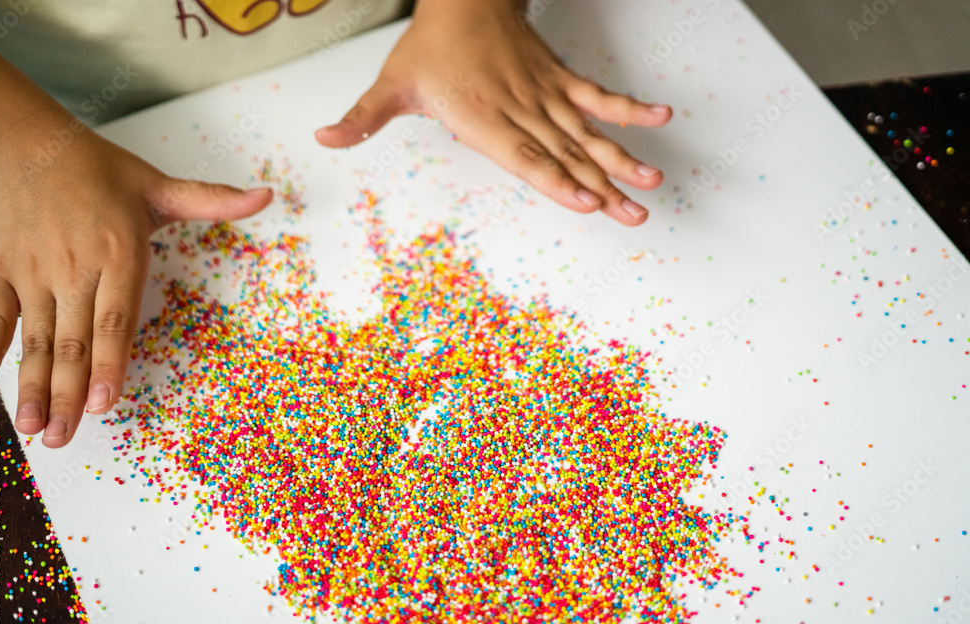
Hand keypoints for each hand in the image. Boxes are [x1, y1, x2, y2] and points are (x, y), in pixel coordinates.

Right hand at [0, 127, 271, 446]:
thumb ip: (212, 201)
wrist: (28, 144)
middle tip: (64, 438)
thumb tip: (266, 196)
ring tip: (34, 428)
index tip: (106, 404)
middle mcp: (74, 268)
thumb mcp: (160, 187)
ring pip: (33, 338)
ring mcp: (33, 272)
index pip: (114, 320)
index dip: (110, 364)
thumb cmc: (101, 172)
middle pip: (72, 341)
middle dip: (68, 394)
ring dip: (31, 385)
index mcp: (118, 254)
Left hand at [315, 0, 670, 225]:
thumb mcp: (391, 85)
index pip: (524, 154)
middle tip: (632, 216)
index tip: (583, 202)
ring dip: (620, 159)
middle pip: (565, 153)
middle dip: (601, 187)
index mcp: (480, 117)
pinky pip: (598, 96)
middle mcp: (519, 109)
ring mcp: (544, 95)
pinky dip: (628, 108)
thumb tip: (325, 139)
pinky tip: (658, 119)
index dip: (555, 180)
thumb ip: (363, 119)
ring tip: (650, 184)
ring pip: (586, 131)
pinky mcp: (559, 81)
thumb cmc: (430, 49)